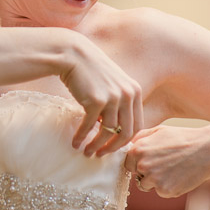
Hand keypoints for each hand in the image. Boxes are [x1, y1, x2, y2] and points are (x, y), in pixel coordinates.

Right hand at [61, 35, 142, 156]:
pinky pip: (90, 126)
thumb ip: (119, 102)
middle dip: (113, 148)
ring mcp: (113, 98)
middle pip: (126, 132)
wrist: (73, 55)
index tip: (114, 148)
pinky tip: (75, 143)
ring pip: (108, 132)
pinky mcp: (96, 100)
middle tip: (101, 155)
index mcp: (135, 92)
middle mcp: (128, 95)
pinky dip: (82, 137)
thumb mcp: (113, 83)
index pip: (137, 125)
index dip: (126, 140)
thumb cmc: (90, 70)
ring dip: (96, 146)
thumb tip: (114, 128)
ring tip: (87, 152)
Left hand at [124, 125, 209, 197]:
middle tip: (165, 163)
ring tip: (173, 168)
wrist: (208, 150)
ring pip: (147, 185)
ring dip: (157, 180)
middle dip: (147, 172)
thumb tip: (126, 146)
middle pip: (137, 175)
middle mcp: (142, 166)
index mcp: (137, 150)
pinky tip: (180, 175)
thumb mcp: (158, 131)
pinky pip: (161, 191)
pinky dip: (169, 186)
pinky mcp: (166, 191)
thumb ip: (139, 138)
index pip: (128, 163)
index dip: (139, 162)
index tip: (152, 158)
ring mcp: (154, 180)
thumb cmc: (182, 138)